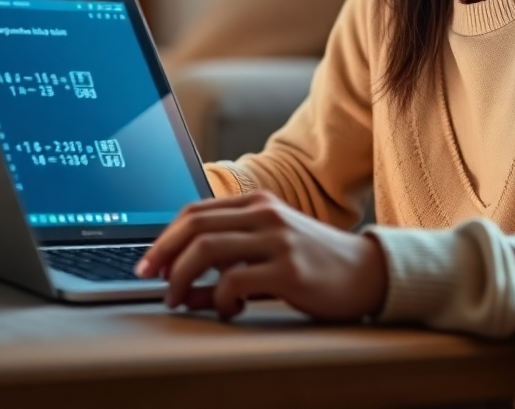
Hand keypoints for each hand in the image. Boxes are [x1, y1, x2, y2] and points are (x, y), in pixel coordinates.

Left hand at [135, 191, 387, 321]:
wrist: (366, 272)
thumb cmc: (313, 264)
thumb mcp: (269, 254)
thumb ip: (228, 264)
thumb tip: (183, 290)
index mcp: (257, 204)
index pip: (195, 210)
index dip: (164, 237)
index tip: (148, 263)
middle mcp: (264, 214)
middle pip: (194, 225)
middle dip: (162, 253)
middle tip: (148, 279)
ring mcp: (277, 239)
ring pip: (206, 250)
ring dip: (181, 277)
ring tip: (179, 299)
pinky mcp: (288, 269)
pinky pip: (234, 282)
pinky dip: (219, 300)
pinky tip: (229, 310)